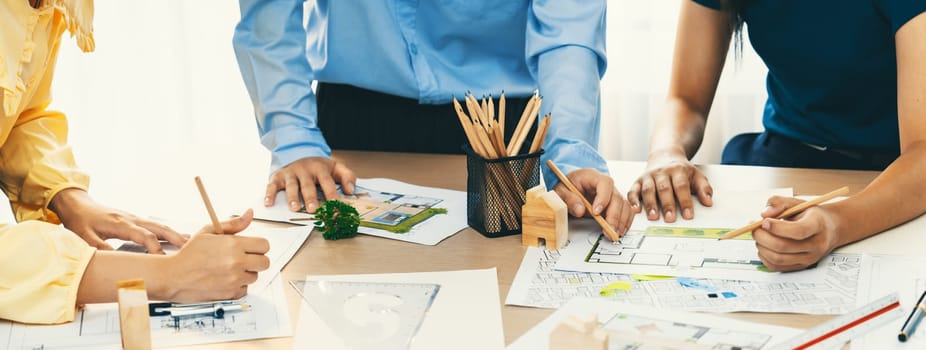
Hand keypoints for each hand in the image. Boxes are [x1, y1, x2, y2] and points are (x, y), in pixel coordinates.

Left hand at [49, 189, 186, 253]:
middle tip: (190, 248)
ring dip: (175, 234)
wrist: (78, 205)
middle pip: (159, 228)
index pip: (144, 236)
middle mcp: (132, 219)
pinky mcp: (135, 220)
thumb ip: (98, 248)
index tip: (163, 260)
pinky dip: (168, 231)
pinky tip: (178, 236)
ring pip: (159, 226)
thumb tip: (115, 261)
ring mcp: (135, 219)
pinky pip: (155, 226)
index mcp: (121, 224)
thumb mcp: (84, 236)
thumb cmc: (81, 220)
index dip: (155, 248)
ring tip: (191, 243)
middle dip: (175, 238)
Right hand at [164, 209, 270, 301]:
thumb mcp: (209, 231)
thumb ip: (233, 224)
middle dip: (256, 259)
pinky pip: (245, 289)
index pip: (264, 245)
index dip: (258, 246)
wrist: (173, 276)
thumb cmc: (189, 254)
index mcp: (234, 245)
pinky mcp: (230, 294)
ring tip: (229, 268)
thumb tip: (250, 214)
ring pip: (255, 276)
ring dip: (246, 273)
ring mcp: (235, 280)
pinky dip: (238, 286)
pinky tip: (225, 279)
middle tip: (243, 258)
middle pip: (265, 262)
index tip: (251, 247)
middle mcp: (237, 263)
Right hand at [265, 157, 356, 212]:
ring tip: (295, 208)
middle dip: (310, 197)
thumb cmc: (319, 166)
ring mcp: (290, 173)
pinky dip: (269, 194)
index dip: (332, 194)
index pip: (327, 182)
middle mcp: (304, 170)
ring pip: (291, 186)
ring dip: (292, 197)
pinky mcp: (278, 177)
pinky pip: (272, 185)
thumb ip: (347, 177)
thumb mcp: (336, 167)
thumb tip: (350, 191)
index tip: (336, 205)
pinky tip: (268, 203)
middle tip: (313, 209)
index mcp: (320, 168)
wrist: (299, 151)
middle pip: (308, 185)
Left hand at [553, 168, 633, 236]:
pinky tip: (620, 231)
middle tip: (609, 230)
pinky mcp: (614, 203)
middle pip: (617, 197)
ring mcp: (612, 194)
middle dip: (614, 215)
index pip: (605, 183)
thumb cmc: (565, 187)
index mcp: (592, 176)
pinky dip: (624, 221)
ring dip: (621, 221)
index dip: (603, 198)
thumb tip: (580, 210)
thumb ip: (569, 199)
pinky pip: (625, 210)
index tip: (596, 213)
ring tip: (614, 234)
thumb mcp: (560, 191)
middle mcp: (605, 184)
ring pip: (624, 205)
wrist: (569, 187)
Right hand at [627, 155, 711, 222]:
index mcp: (678, 170)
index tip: (688, 215)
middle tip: (670, 219)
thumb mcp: (696, 175)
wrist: (665, 155)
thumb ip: (704, 188)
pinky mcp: (638, 180)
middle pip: (664, 189)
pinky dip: (633, 200)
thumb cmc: (681, 170)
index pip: (681, 186)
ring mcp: (649, 176)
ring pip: (648, 190)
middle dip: (667, 204)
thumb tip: (708, 202)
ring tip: (653, 217)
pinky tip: (636, 209)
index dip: (685, 201)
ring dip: (650, 204)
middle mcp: (662, 172)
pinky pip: (633, 190)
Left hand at [752, 196, 840, 271]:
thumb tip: (764, 214)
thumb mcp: (798, 202)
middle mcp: (816, 245)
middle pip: (784, 247)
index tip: (764, 221)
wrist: (830, 229)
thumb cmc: (811, 215)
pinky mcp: (801, 266)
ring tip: (759, 236)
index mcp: (818, 225)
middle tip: (755, 228)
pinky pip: (777, 267)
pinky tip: (764, 246)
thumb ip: (779, 202)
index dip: (777, 227)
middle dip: (762, 237)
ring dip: (761, 247)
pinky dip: (764, 257)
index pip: (798, 231)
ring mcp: (809, 258)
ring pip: (778, 259)